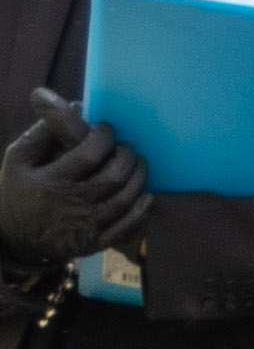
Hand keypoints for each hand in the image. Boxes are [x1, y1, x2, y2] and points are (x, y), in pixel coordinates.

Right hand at [0, 91, 147, 268]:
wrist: (14, 239)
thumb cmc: (19, 190)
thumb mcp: (19, 160)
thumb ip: (43, 132)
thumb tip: (75, 106)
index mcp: (50, 181)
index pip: (89, 154)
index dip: (104, 137)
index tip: (106, 130)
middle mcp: (70, 204)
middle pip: (114, 176)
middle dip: (127, 157)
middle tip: (126, 148)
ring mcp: (84, 226)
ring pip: (126, 199)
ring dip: (138, 178)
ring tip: (136, 165)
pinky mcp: (94, 243)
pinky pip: (128, 225)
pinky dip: (141, 208)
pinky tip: (144, 194)